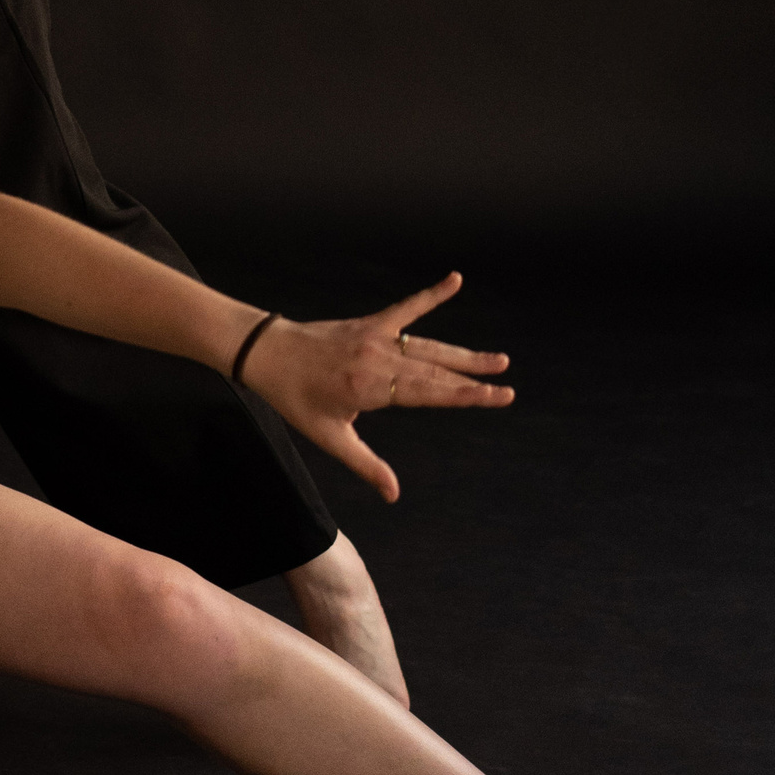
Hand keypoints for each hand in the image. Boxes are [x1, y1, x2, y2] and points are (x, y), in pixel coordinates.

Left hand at [238, 272, 509, 500]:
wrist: (266, 352)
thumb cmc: (295, 398)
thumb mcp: (329, 436)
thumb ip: (365, 464)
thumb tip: (393, 495)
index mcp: (371, 387)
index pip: (428, 392)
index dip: (465, 395)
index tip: (497, 396)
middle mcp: (378, 359)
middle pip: (434, 371)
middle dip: (473, 379)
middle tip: (507, 384)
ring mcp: (374, 337)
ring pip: (428, 346)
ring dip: (463, 354)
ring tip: (497, 359)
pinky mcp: (368, 323)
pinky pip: (405, 309)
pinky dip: (430, 295)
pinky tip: (455, 280)